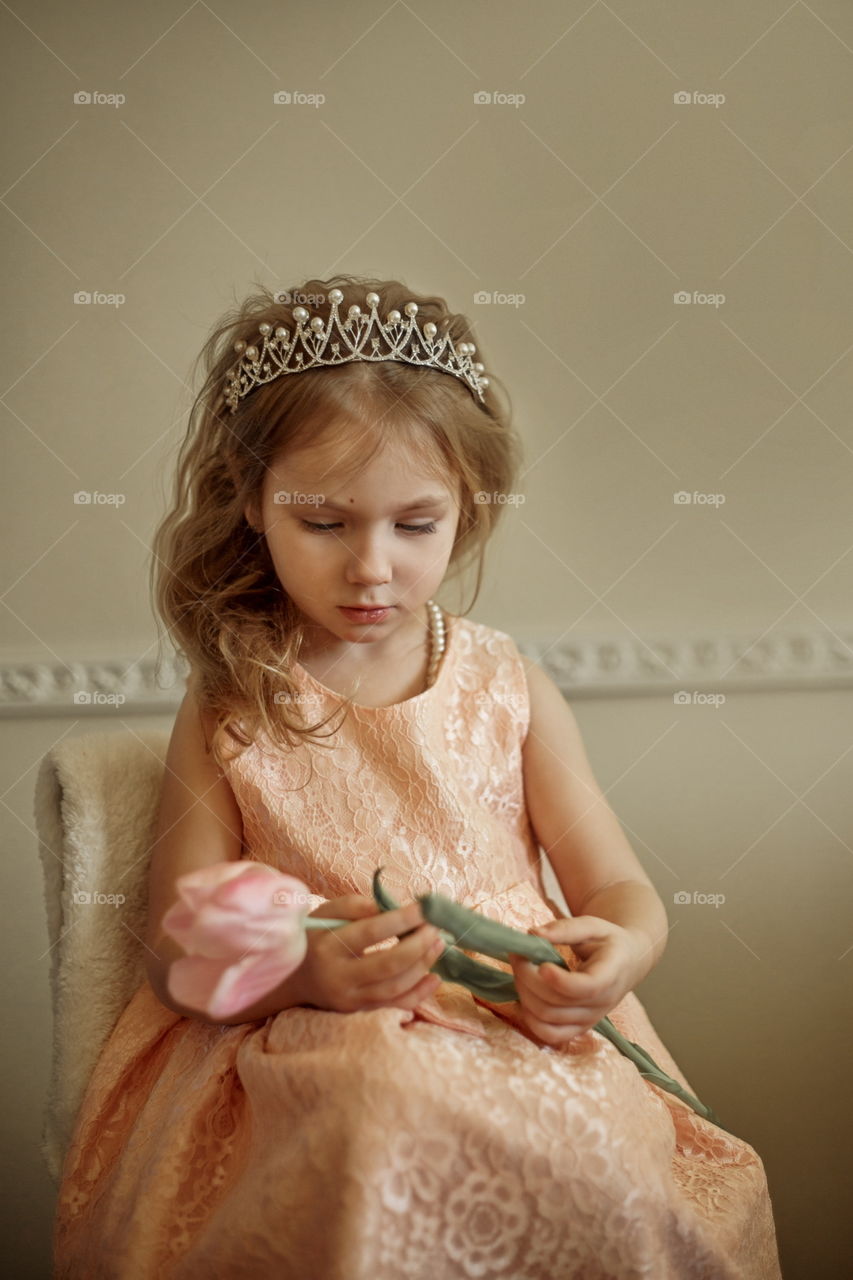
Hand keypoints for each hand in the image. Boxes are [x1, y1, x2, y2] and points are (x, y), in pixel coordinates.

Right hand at [299, 896, 443, 1013]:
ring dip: (423, 966)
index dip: (402, 919)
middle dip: (419, 944)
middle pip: (389, 963)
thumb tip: (391, 908)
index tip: (424, 908)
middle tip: (437, 927)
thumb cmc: (315, 937)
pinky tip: (435, 977)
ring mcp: (349, 999)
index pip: (371, 932)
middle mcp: (338, 976)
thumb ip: (356, 906)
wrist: (293, 978)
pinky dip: (419, 994)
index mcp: (328, 946)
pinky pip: (394, 1006)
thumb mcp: (326, 913)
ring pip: (395, 987)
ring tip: (439, 945)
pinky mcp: (358, 1012)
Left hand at [507, 915, 647, 1046]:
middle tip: (517, 955)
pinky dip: (530, 1018)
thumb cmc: (608, 941)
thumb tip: (533, 934)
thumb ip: (565, 928)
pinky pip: (550, 1035)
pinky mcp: (578, 1029)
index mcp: (611, 974)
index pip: (587, 987)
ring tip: (521, 970)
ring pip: (547, 1019)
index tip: (541, 965)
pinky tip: (525, 995)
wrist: (626, 963)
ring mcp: (590, 1019)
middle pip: (556, 1004)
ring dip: (524, 994)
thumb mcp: (593, 926)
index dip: (560, 981)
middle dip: (528, 978)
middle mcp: (602, 1003)